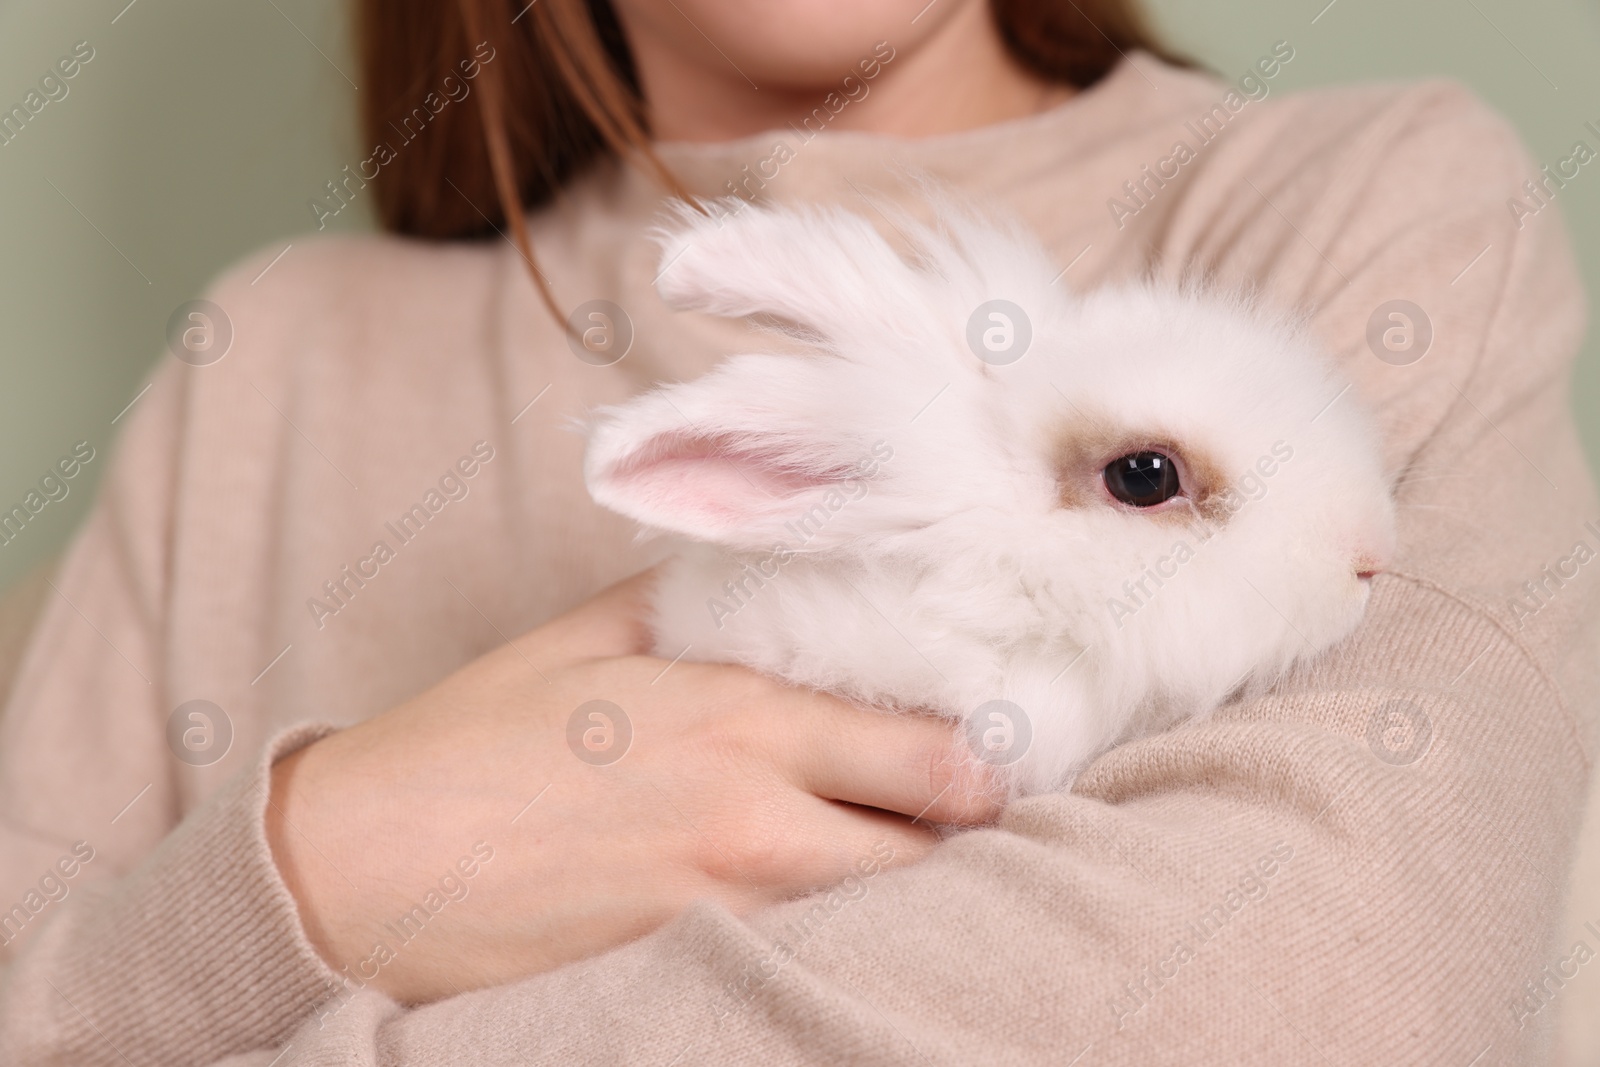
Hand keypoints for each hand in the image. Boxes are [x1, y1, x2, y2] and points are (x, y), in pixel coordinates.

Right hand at [266, 571, 999, 1004]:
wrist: (361, 870)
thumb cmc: (466, 744)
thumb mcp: (585, 639)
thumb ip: (694, 605)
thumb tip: (762, 579)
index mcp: (742, 721)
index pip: (935, 754)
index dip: (982, 755)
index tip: (986, 745)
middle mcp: (760, 822)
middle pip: (938, 845)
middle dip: (961, 824)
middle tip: (956, 806)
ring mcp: (732, 912)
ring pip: (886, 908)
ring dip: (906, 877)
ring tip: (891, 847)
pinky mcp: (695, 969)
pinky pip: (813, 949)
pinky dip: (838, 923)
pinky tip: (816, 896)